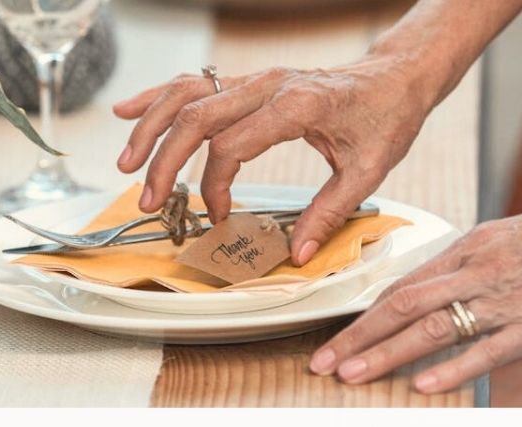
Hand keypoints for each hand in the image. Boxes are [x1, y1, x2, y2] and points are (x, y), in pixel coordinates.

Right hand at [113, 54, 432, 264]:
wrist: (395, 78)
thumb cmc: (384, 118)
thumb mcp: (367, 171)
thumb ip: (329, 212)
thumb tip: (297, 254)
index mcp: (297, 106)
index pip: (232, 145)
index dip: (216, 186)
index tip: (218, 217)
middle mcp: (269, 85)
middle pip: (196, 117)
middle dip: (164, 161)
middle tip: (149, 200)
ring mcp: (255, 79)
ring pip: (186, 94)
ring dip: (150, 126)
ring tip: (126, 163)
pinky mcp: (249, 81)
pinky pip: (194, 83)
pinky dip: (158, 97)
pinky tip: (128, 111)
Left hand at [309, 176, 521, 392]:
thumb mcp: (515, 234)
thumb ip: (479, 262)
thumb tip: (450, 282)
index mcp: (471, 248)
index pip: (404, 286)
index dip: (364, 314)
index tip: (335, 336)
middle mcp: (478, 271)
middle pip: (402, 307)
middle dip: (356, 337)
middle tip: (320, 362)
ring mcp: (507, 299)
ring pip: (432, 329)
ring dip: (386, 355)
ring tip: (351, 375)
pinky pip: (487, 349)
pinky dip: (452, 369)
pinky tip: (421, 385)